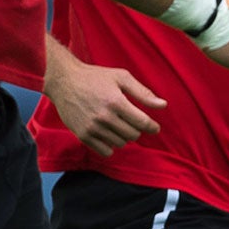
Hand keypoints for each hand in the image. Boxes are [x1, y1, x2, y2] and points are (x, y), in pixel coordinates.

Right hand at [48, 57, 164, 157]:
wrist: (64, 81)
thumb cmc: (95, 77)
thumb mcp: (121, 78)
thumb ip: (143, 93)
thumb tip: (163, 105)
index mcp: (116, 102)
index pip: (142, 123)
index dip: (152, 127)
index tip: (155, 127)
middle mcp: (104, 117)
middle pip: (133, 135)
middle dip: (137, 129)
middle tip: (131, 121)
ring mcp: (92, 128)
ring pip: (120, 143)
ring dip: (124, 136)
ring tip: (118, 123)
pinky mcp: (82, 135)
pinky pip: (105, 151)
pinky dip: (111, 145)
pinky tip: (109, 133)